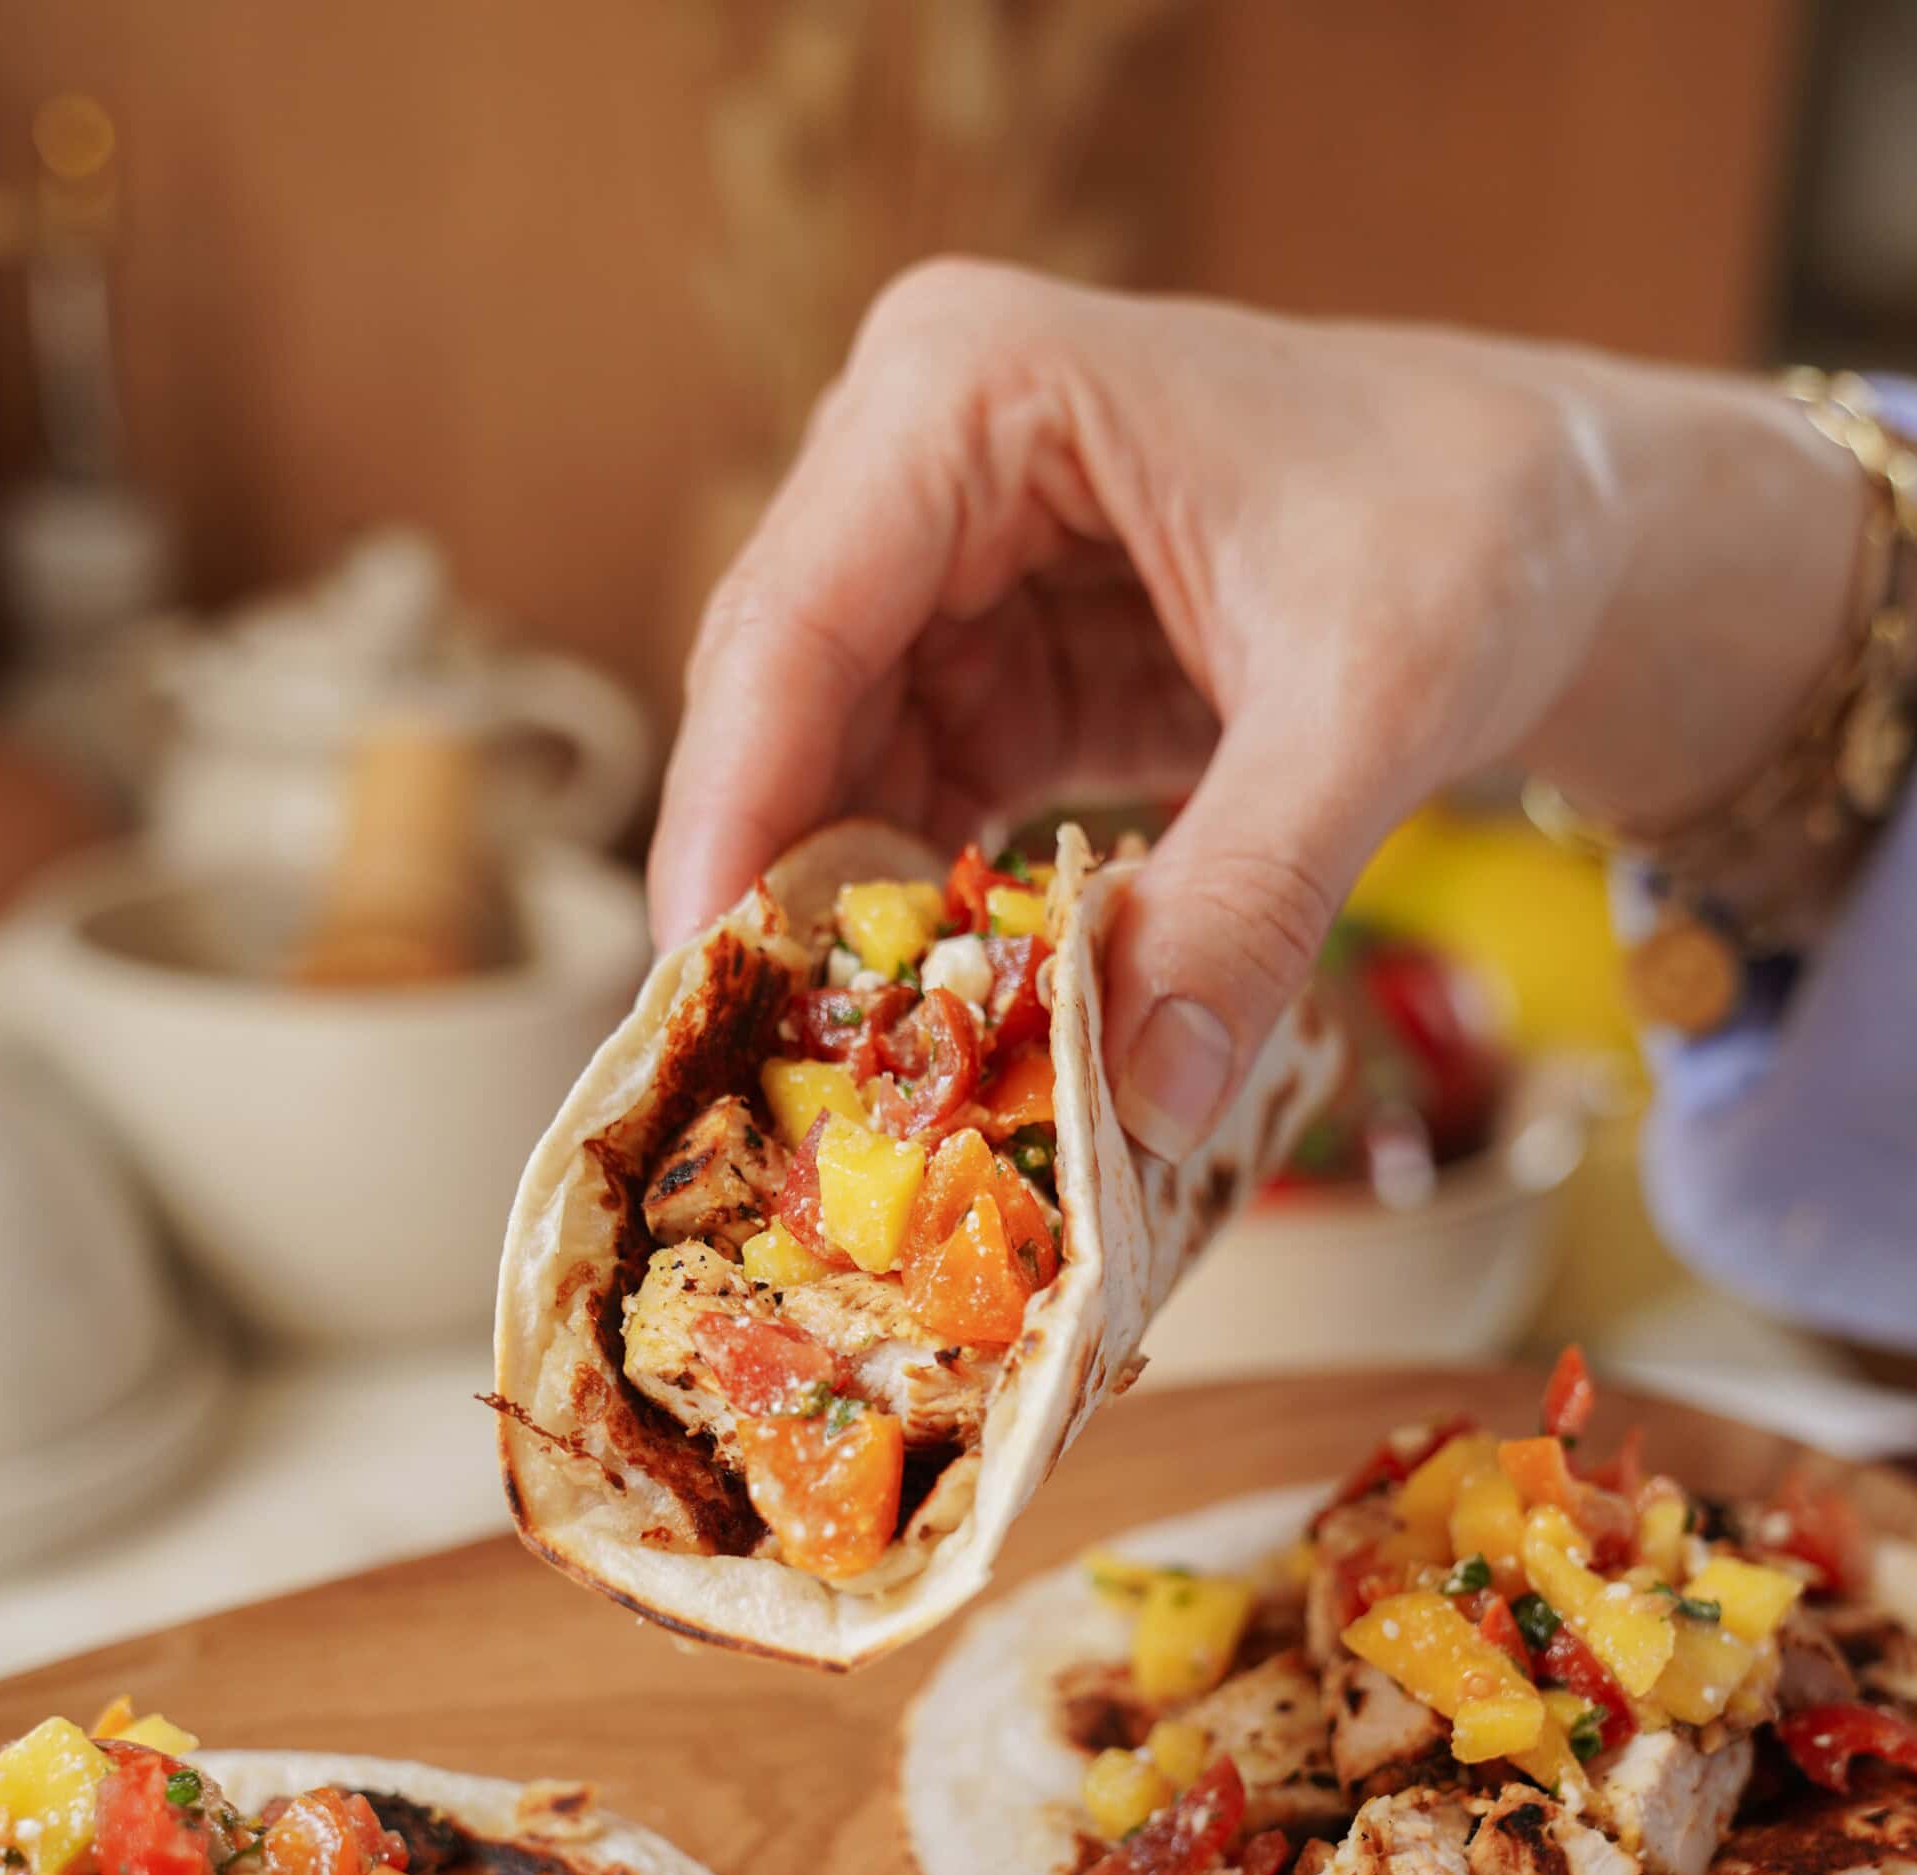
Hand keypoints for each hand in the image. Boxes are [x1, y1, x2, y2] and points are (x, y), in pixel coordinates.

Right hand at [649, 261, 1862, 1158]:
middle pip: (786, 697)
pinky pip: (912, 799)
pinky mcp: (991, 657)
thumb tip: (1140, 1101)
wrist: (1559, 522)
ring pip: (831, 765)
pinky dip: (925, 910)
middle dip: (781, 882)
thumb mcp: (1372, 706)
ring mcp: (945, 561)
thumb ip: (1249, 896)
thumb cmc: (1477, 529)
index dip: (737, 803)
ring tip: (856, 1074)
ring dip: (850, 918)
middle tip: (772, 1071)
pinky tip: (941, 1019)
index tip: (701, 974)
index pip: (797, 613)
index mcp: (975, 387)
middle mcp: (922, 455)